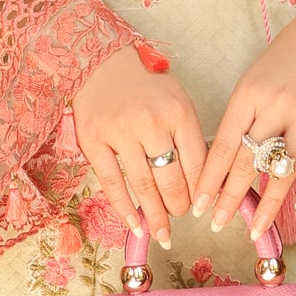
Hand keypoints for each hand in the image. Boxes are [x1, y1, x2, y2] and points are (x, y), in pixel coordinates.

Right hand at [70, 43, 206, 245]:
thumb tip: (201, 181)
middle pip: (172, 179)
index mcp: (178, 112)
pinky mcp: (93, 140)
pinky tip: (135, 227)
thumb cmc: (145, 83)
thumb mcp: (177, 99)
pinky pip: (112, 183)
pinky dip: (124, 209)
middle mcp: (150, 122)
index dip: (202, 191)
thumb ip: (188, 135)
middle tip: (180, 216)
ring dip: (156, 216)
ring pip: (143, 186)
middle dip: (179, 206)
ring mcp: (120, 132)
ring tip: (164, 234)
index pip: (197, 164)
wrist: (100, 60)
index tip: (202, 205)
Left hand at [199, 0, 295, 259]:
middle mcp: (276, 104)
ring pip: (283, 169)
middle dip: (230, 199)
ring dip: (268, 205)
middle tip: (218, 225)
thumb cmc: (295, 50)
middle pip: (248, 163)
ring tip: (256, 229)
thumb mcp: (258, 74)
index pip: (223, 146)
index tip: (198, 206)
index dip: (210, 180)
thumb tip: (229, 157)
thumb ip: (246, 112)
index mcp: (249, 93)